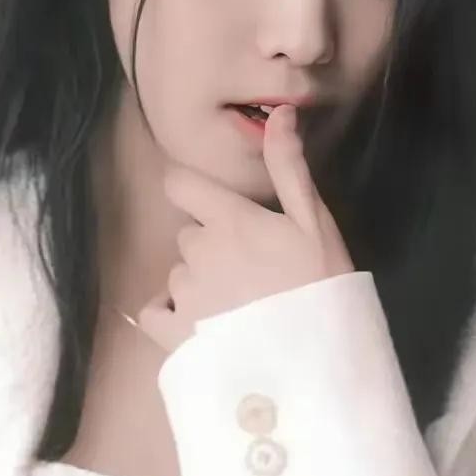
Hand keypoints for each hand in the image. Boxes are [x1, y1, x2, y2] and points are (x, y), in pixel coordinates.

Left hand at [135, 105, 354, 355]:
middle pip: (188, 236)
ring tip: (239, 308)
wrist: (317, 361)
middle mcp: (196, 252)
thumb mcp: (314, 222)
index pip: (179, 185)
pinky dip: (170, 315)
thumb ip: (290, 168)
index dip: (194, 194)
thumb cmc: (322, 286)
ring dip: (199, 284)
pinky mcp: (174, 335)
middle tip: (252, 273)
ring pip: (178, 275)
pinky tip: (200, 326)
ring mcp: (183, 295)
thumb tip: (280, 113)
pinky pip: (154, 313)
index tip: (217, 210)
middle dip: (212, 247)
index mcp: (227, 220)